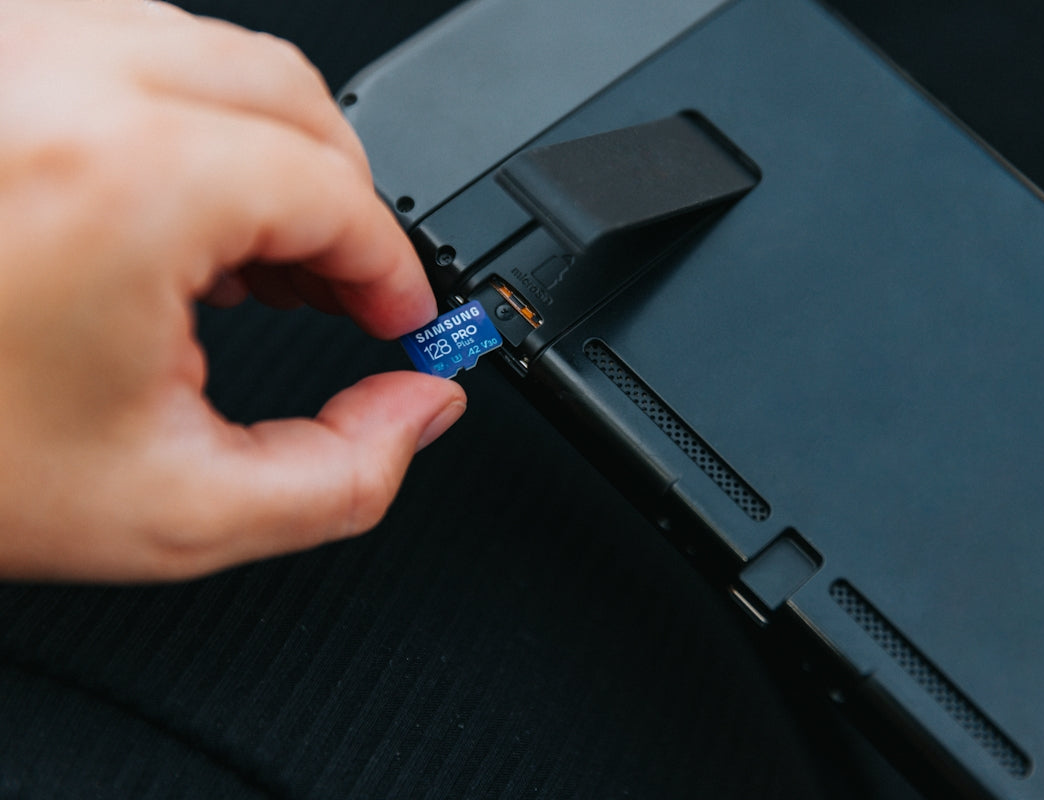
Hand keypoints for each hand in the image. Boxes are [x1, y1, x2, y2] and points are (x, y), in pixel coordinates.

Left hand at [0, 0, 465, 580]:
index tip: (401, 319)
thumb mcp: (171, 512)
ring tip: (268, 257)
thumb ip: (342, 476)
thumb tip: (418, 408)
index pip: (335, 193)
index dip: (395, 269)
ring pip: (219, 61)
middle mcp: (61, 76)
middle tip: (351, 290)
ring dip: (274, 157)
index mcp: (122, 179)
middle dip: (348, 202)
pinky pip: (130, 52)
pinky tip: (180, 209)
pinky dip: (189, 124)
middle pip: (299, 101)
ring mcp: (12, 48)